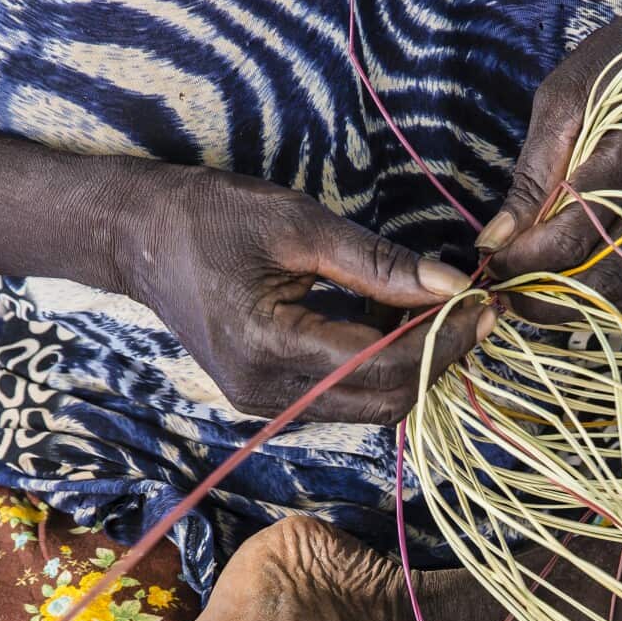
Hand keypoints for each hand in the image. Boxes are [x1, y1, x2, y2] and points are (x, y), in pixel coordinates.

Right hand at [106, 164, 495, 423]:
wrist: (137, 237)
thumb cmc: (210, 216)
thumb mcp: (297, 224)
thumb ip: (377, 262)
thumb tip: (451, 284)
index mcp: (270, 348)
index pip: (383, 364)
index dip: (443, 340)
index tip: (484, 305)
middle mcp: (268, 394)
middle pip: (383, 400)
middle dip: (437, 358)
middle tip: (475, 311)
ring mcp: (264, 404)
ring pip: (367, 404)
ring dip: (412, 365)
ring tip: (443, 313)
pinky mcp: (266, 398)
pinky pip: (342, 395)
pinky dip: (380, 366)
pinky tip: (399, 325)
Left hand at [476, 0, 621, 323]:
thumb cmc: (620, 68)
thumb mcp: (561, 102)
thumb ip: (532, 176)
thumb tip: (496, 239)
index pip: (569, 237)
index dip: (523, 262)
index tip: (492, 263)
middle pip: (603, 278)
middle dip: (546, 297)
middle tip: (508, 293)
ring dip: (578, 301)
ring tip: (537, 289)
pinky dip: (612, 286)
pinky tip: (581, 272)